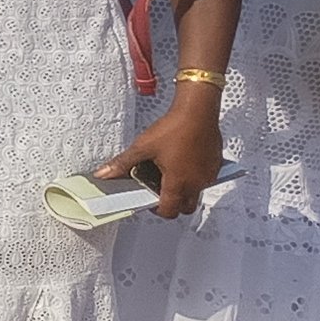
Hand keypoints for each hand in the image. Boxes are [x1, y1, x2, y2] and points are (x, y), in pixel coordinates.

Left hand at [97, 88, 224, 220]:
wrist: (198, 110)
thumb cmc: (174, 128)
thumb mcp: (142, 147)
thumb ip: (123, 163)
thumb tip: (104, 174)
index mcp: (178, 183)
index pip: (170, 210)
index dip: (157, 210)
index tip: (150, 201)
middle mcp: (197, 182)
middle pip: (186, 207)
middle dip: (173, 204)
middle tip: (159, 191)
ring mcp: (208, 174)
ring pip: (196, 192)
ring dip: (184, 190)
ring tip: (169, 174)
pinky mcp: (215, 164)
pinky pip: (205, 178)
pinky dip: (194, 177)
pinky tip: (182, 162)